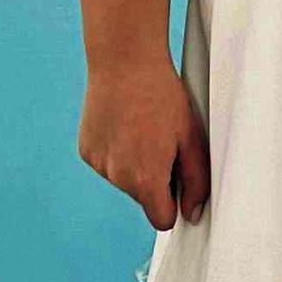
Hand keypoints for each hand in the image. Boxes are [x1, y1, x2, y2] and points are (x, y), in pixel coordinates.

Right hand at [77, 55, 209, 228]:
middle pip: (143, 198)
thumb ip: (196, 181)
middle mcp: (116, 177)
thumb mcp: (191, 138)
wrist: (124, 62)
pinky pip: (107, 164)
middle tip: (164, 142)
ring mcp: (98, 164)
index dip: (174, 203)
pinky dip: (117, 152)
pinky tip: (124, 125)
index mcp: (145, 178)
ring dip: (135, 165)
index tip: (179, 183)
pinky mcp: (86, 150)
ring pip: (124, 180)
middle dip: (156, 179)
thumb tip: (193, 212)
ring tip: (143, 129)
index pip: (162, 219)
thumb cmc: (162, 96)